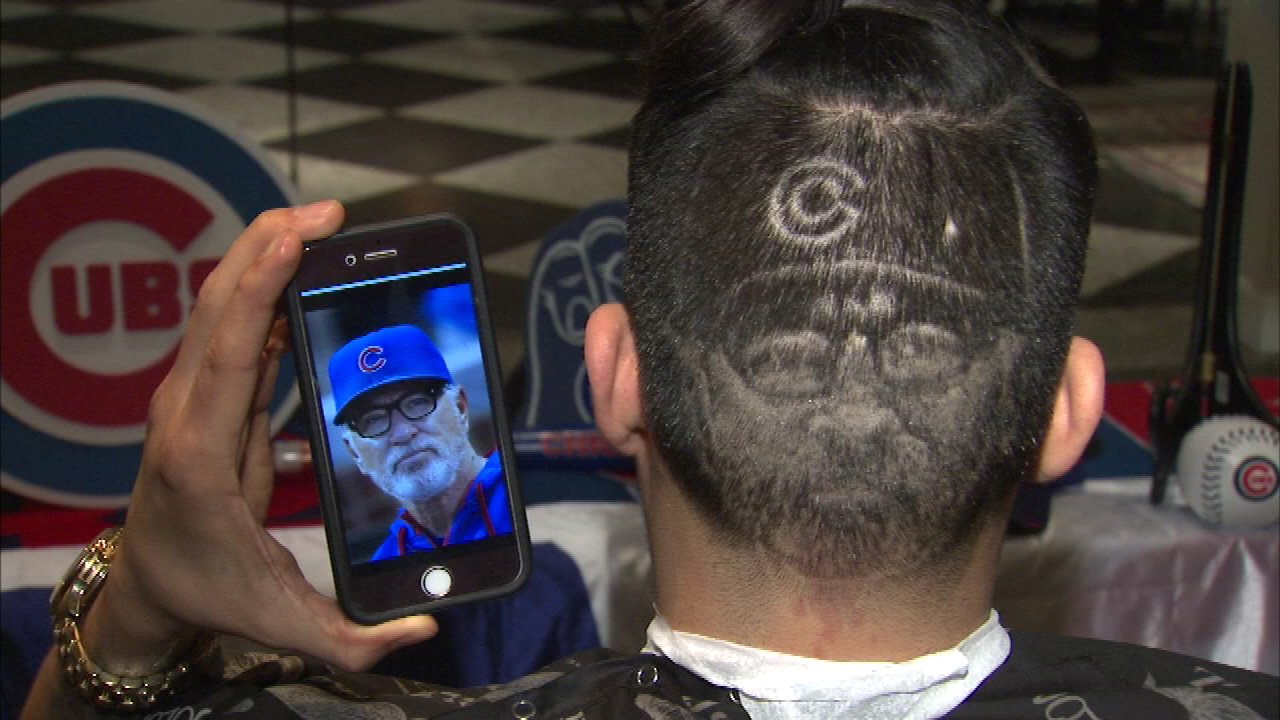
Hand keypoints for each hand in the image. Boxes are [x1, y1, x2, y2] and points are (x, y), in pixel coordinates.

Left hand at [91, 202, 436, 671]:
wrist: (146, 586)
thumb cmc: (208, 592)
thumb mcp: (279, 622)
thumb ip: (353, 637)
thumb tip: (426, 627)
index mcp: (201, 453)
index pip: (227, 350)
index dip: (259, 288)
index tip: (294, 238)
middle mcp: (186, 410)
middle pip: (219, 305)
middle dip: (270, 246)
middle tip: (331, 212)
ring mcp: (190, 396)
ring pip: (221, 304)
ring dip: (266, 255)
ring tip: (323, 223)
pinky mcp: (206, 394)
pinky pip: (233, 326)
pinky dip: (264, 288)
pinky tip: (302, 267)